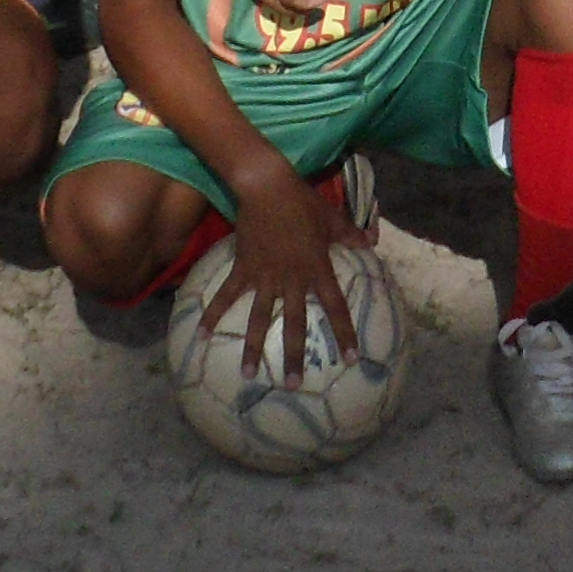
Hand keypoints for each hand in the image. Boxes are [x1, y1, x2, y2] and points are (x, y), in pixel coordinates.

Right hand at [204, 163, 355, 381]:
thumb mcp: (332, 218)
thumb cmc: (303, 202)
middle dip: (295, 355)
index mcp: (316, 269)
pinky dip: (214, 314)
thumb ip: (351, 235)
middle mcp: (292, 279)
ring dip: (254, 347)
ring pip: (260, 318)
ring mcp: (265, 276)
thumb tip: (371, 243)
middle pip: (295, 323)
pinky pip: (227, 295)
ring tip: (248, 374)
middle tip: (293, 385)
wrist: (267, 186)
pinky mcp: (243, 268)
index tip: (351, 359)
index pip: (335, 306)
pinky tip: (201, 335)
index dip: (344, 333)